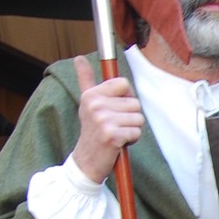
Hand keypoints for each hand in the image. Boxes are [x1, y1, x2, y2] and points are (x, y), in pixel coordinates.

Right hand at [70, 55, 142, 183]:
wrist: (86, 160)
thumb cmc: (92, 130)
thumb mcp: (87, 102)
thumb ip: (86, 79)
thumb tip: (79, 58)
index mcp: (91, 94)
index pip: (124, 84)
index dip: (126, 97)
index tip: (115, 107)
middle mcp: (95, 105)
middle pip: (135, 103)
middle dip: (130, 117)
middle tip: (114, 125)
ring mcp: (103, 120)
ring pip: (138, 118)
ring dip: (132, 129)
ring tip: (116, 133)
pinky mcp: (112, 135)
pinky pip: (137, 132)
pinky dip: (132, 140)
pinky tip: (118, 143)